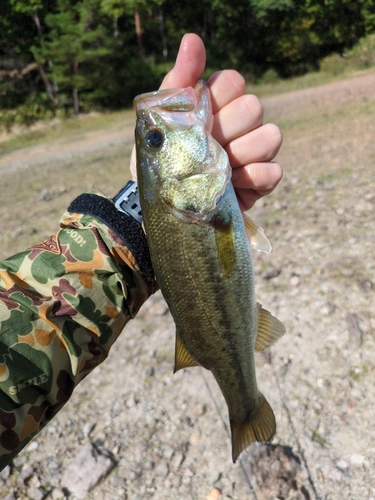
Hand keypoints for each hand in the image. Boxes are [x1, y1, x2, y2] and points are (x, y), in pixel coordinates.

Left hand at [130, 34, 282, 211]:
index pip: (234, 81)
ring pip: (271, 136)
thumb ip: (179, 79)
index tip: (196, 119)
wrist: (163, 202)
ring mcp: (253, 152)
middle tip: (204, 148)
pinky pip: (274, 172)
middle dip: (226, 130)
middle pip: (254, 108)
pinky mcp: (261, 181)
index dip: (216, 99)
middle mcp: (239, 124)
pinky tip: (231, 184)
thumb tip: (192, 38)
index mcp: (217, 104)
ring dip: (241, 154)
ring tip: (218, 168)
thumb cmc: (162, 157)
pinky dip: (252, 178)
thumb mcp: (162, 118)